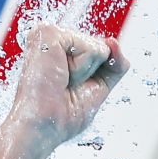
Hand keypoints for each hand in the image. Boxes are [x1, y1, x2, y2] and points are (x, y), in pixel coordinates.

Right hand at [6, 23, 129, 151]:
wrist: (43, 126)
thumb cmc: (62, 114)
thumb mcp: (98, 87)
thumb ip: (114, 64)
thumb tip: (113, 41)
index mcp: (62, 49)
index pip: (101, 51)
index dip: (96, 75)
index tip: (70, 89)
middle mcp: (55, 38)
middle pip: (103, 48)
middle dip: (92, 74)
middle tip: (65, 87)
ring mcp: (50, 33)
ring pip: (98, 47)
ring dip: (85, 73)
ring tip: (61, 82)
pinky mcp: (49, 33)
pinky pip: (90, 47)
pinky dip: (81, 68)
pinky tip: (59, 75)